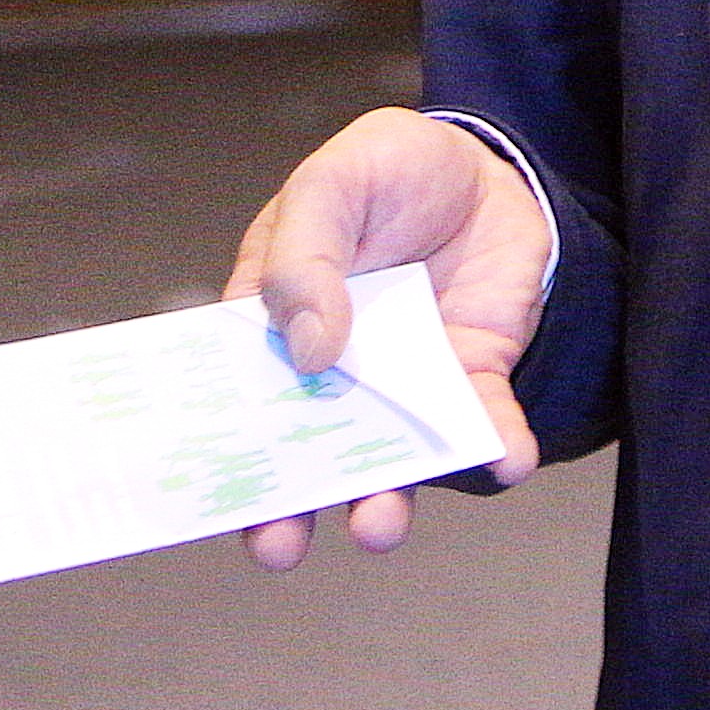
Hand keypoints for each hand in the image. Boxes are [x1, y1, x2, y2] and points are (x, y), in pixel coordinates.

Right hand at [219, 108, 551, 566]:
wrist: (486, 163)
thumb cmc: (389, 171)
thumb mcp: (332, 184)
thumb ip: (305, 258)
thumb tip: (309, 348)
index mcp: (274, 323)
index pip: (235, 395)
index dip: (215, 446)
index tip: (202, 496)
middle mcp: (333, 370)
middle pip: (302, 449)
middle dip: (286, 506)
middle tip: (276, 545)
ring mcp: (404, 380)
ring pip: (388, 455)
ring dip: (384, 497)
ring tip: (377, 525)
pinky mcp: (472, 373)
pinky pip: (483, 420)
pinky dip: (496, 444)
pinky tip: (507, 459)